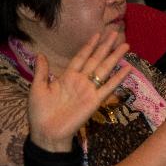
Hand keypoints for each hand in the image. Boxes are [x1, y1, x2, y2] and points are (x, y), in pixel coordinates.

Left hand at [28, 32, 131, 151]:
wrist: (47, 132)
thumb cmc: (40, 111)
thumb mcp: (37, 88)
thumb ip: (42, 72)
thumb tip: (40, 55)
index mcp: (67, 77)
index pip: (81, 58)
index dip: (89, 46)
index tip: (97, 34)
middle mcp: (81, 81)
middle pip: (95, 60)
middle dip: (105, 47)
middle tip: (115, 33)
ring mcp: (89, 90)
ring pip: (104, 70)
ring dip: (114, 57)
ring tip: (125, 45)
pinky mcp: (95, 101)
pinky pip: (108, 87)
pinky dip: (118, 78)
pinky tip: (127, 68)